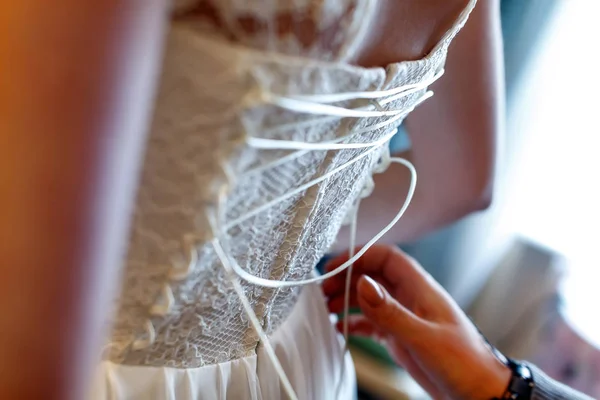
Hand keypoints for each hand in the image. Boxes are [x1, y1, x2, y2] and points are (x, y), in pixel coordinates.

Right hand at [322, 245, 509, 399]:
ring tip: (327, 308)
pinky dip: (355, 323)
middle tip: (324, 290)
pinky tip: (342, 328)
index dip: (358, 256)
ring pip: (370, 298)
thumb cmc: (465, 363)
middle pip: (373, 276)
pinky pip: (373, 322)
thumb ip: (391, 312)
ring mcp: (405, 317)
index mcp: (420, 289)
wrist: (481, 392)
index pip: (385, 258)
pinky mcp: (401, 337)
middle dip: (346, 278)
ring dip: (347, 299)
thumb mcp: (424, 337)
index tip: (334, 267)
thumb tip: (363, 284)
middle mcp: (410, 299)